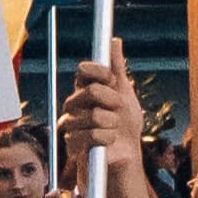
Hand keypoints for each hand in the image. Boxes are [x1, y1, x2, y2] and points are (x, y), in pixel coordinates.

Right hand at [61, 59, 143, 190]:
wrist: (125, 155)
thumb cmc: (125, 125)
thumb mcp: (125, 94)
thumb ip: (117, 69)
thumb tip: (114, 41)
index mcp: (85, 90)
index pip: (84, 70)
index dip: (100, 72)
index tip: (112, 79)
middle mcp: (74, 105)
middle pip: (90, 91)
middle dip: (111, 100)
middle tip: (117, 109)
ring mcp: (71, 124)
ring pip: (94, 115)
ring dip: (112, 123)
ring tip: (114, 129)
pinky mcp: (71, 144)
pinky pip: (92, 135)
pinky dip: (107, 138)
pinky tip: (108, 141)